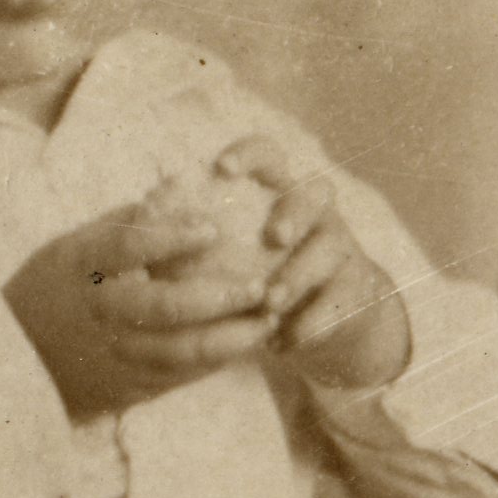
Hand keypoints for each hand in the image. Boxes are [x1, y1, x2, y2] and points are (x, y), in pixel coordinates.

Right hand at [5, 194, 276, 420]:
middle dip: (218, 297)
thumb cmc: (58, 287)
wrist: (19, 361)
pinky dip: (219, 359)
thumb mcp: (77, 246)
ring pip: (181, 351)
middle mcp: (98, 312)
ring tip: (269, 315)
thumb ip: (131, 220)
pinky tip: (247, 339)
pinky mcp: (127, 389)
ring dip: (232, 335)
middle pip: (162, 307)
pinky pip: (182, 376)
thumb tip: (182, 182)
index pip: (125, 247)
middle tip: (261, 284)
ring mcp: (113, 355)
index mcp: (80, 266)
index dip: (169, 237)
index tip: (213, 227)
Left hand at [214, 136, 412, 392]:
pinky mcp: (357, 290)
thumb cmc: (258, 276)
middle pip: (317, 192)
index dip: (249, 154)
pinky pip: (339, 303)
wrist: (324, 318)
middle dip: (295, 212)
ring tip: (269, 304)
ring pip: (329, 250)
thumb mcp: (231, 252)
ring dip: (299, 276)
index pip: (269, 154)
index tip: (222, 168)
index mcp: (279, 193)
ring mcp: (341, 249)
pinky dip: (310, 324)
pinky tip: (282, 343)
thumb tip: (140, 222)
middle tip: (274, 237)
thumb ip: (199, 236)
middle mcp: (316, 213)